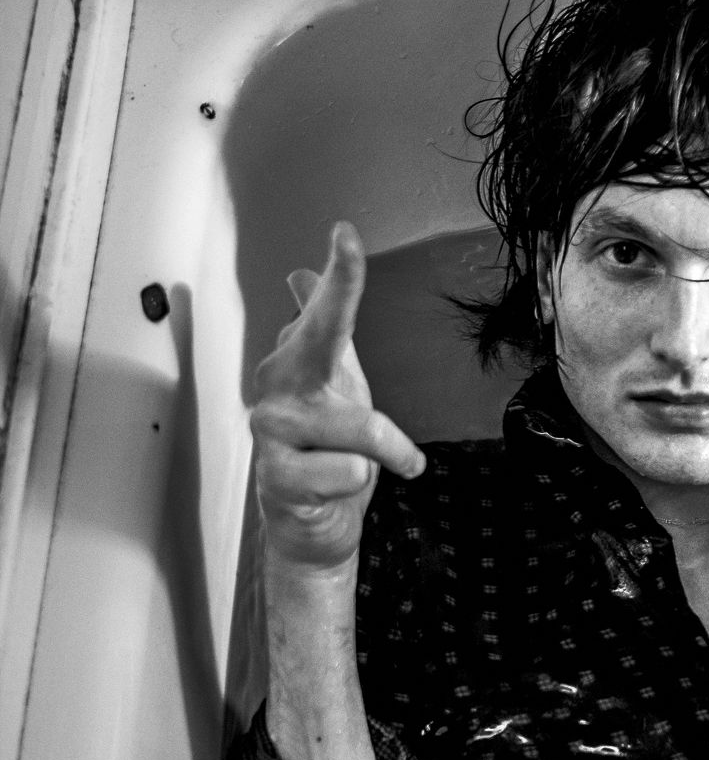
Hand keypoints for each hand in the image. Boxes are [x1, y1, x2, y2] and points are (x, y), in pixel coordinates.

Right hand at [250, 221, 424, 570]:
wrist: (310, 525)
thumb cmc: (325, 453)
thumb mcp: (335, 388)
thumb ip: (322, 334)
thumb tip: (300, 276)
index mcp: (297, 363)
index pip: (321, 312)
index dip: (337, 275)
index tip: (345, 234)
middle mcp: (277, 387)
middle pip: (322, 337)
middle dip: (337, 293)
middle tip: (348, 245)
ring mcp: (272, 431)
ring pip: (362, 427)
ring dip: (385, 452)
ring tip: (376, 464)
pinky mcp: (278, 477)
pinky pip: (346, 471)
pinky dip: (356, 482)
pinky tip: (337, 486)